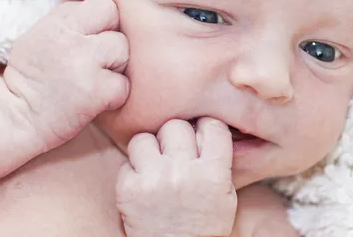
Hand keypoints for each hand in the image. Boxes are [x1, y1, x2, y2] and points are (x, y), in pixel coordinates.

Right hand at [3, 0, 129, 150]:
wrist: (16, 118)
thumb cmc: (31, 76)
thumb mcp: (39, 35)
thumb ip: (71, 19)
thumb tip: (104, 11)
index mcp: (57, 25)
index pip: (105, 6)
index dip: (104, 22)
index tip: (93, 39)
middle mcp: (72, 42)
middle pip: (118, 30)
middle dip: (111, 46)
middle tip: (92, 64)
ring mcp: (85, 67)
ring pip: (123, 54)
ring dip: (114, 69)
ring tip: (92, 80)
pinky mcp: (96, 93)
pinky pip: (123, 85)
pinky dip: (114, 95)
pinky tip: (95, 99)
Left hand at [117, 118, 237, 236]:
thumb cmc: (203, 226)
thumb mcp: (226, 195)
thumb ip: (219, 161)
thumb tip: (205, 127)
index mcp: (213, 173)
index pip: (212, 125)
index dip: (204, 126)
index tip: (199, 133)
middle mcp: (184, 172)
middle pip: (176, 126)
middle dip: (175, 137)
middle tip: (175, 152)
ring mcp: (154, 179)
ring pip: (145, 138)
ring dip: (149, 149)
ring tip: (154, 164)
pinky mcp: (129, 189)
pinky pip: (127, 161)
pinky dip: (132, 171)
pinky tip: (143, 184)